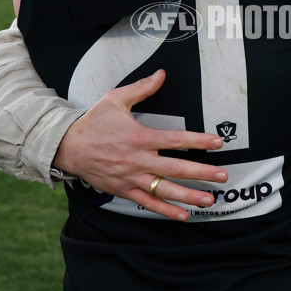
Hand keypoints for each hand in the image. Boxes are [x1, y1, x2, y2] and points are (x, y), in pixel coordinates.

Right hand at [52, 70, 226, 221]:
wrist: (68, 147)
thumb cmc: (94, 122)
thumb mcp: (115, 99)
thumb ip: (141, 88)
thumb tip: (161, 74)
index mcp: (139, 137)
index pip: (175, 140)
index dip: (199, 142)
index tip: (218, 143)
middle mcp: (138, 160)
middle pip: (176, 168)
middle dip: (202, 173)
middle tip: (223, 176)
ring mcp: (132, 178)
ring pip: (165, 190)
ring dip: (189, 196)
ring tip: (210, 200)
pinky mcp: (125, 191)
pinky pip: (148, 204)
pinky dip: (166, 211)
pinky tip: (184, 215)